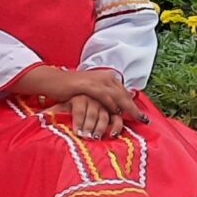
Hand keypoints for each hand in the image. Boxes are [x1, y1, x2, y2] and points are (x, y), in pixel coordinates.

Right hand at [17, 65, 144, 138]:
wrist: (52, 81)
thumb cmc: (68, 89)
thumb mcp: (90, 91)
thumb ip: (104, 96)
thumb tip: (117, 107)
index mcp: (106, 77)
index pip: (124, 92)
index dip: (133, 104)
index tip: (142, 116)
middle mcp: (104, 77)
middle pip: (124, 94)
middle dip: (134, 108)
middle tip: (144, 120)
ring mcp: (97, 80)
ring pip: (118, 95)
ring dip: (128, 108)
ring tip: (136, 119)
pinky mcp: (89, 85)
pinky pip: (105, 96)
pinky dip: (112, 105)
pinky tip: (116, 113)